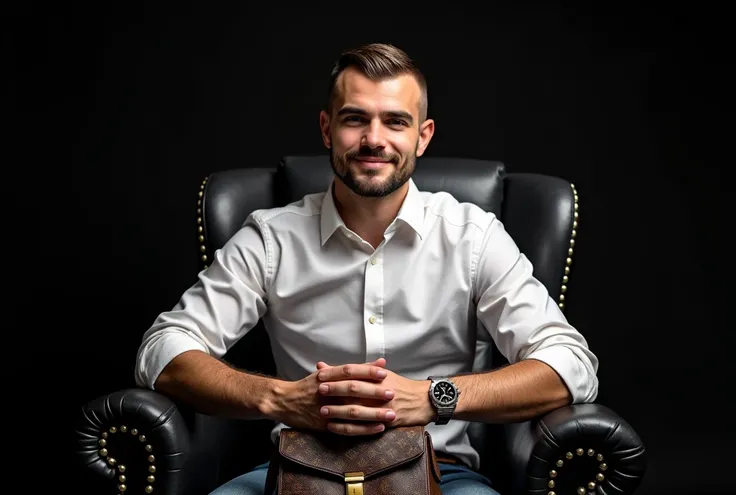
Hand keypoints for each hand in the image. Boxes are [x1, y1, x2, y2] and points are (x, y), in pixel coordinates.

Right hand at [266, 358, 390, 435]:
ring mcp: (325, 408)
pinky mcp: (325, 425)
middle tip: (391, 393)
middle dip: (373, 392)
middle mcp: (326, 391)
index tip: (384, 371)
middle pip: (352, 390)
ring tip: (391, 414)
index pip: (348, 370)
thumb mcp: (327, 373)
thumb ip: (355, 369)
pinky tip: (378, 428)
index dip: (366, 370)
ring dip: (373, 414)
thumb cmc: (310, 386)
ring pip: (352, 412)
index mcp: (326, 376)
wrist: (285, 401)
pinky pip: (347, 428)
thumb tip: (380, 361)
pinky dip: (364, 429)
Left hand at [316, 360, 434, 434]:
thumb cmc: (398, 386)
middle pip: (354, 388)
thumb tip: (327, 365)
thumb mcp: (380, 374)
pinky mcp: (386, 421)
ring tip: (323, 411)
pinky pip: (364, 426)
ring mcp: (384, 406)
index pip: (354, 371)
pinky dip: (348, 427)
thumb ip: (355, 371)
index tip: (320, 374)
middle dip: (335, 389)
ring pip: (358, 409)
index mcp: (378, 376)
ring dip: (338, 410)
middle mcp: (380, 389)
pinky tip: (334, 427)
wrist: (422, 400)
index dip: (336, 372)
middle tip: (319, 391)